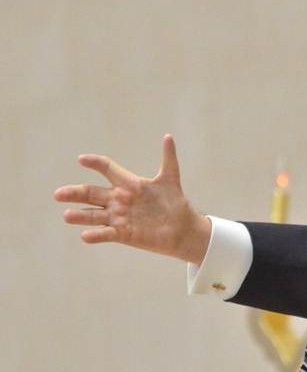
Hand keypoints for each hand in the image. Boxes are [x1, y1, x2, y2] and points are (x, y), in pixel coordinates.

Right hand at [54, 135, 211, 263]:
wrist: (182, 227)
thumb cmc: (174, 201)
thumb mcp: (170, 178)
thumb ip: (168, 158)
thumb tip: (168, 136)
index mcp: (128, 184)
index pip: (107, 169)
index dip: (95, 164)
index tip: (82, 159)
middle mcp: (118, 199)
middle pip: (92, 193)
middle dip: (75, 193)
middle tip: (58, 194)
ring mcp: (119, 217)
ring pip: (94, 215)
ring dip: (80, 216)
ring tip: (66, 215)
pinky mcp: (123, 234)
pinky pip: (106, 234)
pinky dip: (96, 235)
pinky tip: (84, 235)